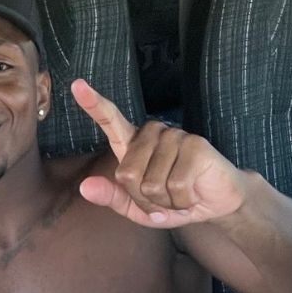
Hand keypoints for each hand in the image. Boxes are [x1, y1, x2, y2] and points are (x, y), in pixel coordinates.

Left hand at [71, 79, 247, 227]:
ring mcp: (175, 136)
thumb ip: (111, 197)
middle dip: (143, 198)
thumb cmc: (171, 202)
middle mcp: (152, 135)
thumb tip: (85, 187)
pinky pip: (175, 185)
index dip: (94, 104)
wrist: (214, 204)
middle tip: (163, 198)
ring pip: (150, 183)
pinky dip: (181, 200)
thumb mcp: (136, 207)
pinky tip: (191, 194)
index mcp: (132, 145)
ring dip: (164, 201)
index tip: (77, 85)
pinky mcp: (195, 145)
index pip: (110, 121)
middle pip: (127, 174)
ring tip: (178, 194)